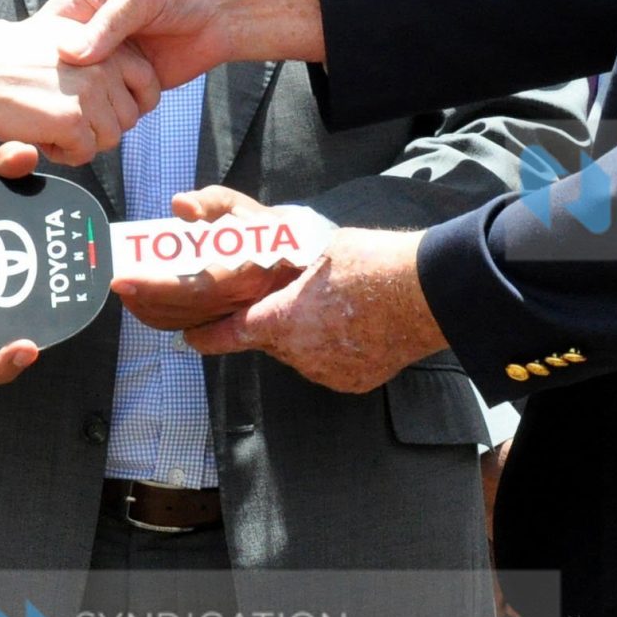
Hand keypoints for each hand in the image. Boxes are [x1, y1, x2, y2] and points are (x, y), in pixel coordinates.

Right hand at [0, 14, 159, 164]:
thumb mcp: (45, 35)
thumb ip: (76, 46)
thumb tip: (83, 53)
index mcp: (98, 39)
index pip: (145, 80)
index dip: (124, 103)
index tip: (100, 112)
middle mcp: (101, 62)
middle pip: (128, 115)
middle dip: (100, 127)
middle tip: (64, 124)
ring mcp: (89, 91)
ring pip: (110, 137)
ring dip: (81, 142)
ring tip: (48, 128)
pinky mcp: (71, 119)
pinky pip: (85, 152)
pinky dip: (63, 154)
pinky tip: (37, 137)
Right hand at [44, 0, 323, 90]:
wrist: (222, 11)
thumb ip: (105, 26)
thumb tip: (70, 56)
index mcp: (81, 3)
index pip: (45, 33)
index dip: (37, 56)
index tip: (34, 79)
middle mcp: (89, 33)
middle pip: (59, 68)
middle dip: (61, 86)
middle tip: (59, 103)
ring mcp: (108, 60)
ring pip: (81, 91)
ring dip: (86, 105)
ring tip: (86, 113)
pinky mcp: (127, 82)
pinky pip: (108, 105)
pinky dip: (108, 114)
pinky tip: (109, 118)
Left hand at [113, 183, 304, 330]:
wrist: (288, 254)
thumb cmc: (256, 226)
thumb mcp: (237, 205)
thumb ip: (210, 201)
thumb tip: (180, 206)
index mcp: (244, 270)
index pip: (194, 287)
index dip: (155, 286)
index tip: (122, 278)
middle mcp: (240, 300)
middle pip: (183, 309)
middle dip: (144, 297)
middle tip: (116, 281)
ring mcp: (233, 316)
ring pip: (183, 322)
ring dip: (148, 309)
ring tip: (126, 289)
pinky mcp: (224, 323)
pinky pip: (188, 327)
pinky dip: (161, 317)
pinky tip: (144, 302)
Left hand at [163, 226, 445, 393]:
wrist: (427, 294)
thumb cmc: (372, 263)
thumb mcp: (315, 248)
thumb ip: (277, 256)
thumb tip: (236, 234)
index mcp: (283, 319)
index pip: (229, 334)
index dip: (206, 337)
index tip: (189, 338)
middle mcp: (299, 354)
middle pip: (270, 341)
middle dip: (274, 323)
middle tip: (295, 300)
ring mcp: (327, 372)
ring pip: (300, 355)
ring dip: (305, 336)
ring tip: (334, 308)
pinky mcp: (352, 382)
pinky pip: (329, 365)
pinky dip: (333, 350)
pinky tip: (353, 327)